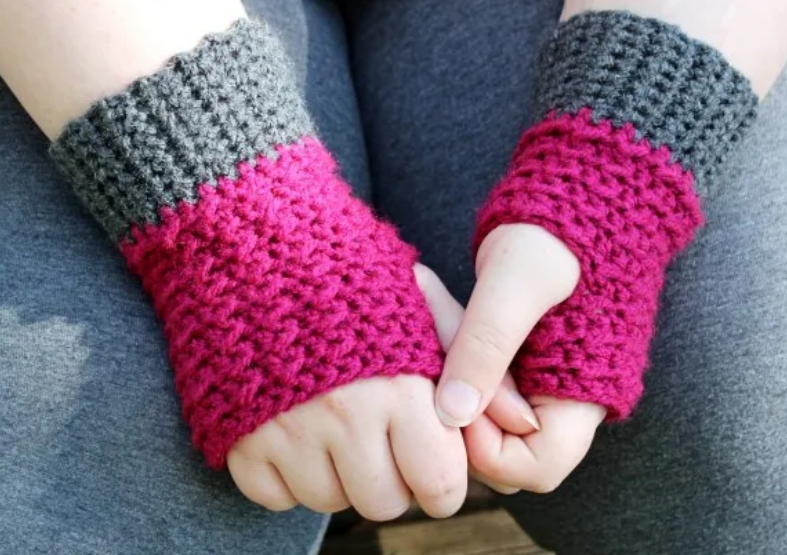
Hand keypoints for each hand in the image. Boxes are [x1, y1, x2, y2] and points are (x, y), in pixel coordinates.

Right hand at [227, 265, 467, 520]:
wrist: (260, 244)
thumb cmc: (354, 275)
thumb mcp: (422, 304)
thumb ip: (476, 364)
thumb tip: (526, 428)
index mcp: (400, 387)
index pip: (440, 485)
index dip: (442, 480)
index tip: (431, 458)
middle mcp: (345, 417)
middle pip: (384, 503)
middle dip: (393, 480)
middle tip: (382, 439)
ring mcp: (287, 431)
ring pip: (329, 502)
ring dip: (339, 476)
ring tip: (338, 426)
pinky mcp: (241, 437)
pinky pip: (275, 497)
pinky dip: (287, 476)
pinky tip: (296, 432)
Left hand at [433, 223, 604, 492]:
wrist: (578, 190)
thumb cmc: (562, 229)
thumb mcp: (521, 279)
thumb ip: (488, 342)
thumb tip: (450, 413)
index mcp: (581, 392)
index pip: (535, 467)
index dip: (487, 447)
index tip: (459, 391)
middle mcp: (559, 396)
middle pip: (497, 447)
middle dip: (457, 405)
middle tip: (438, 341)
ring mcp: (534, 378)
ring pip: (476, 411)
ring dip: (446, 370)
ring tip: (435, 306)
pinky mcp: (511, 354)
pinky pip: (471, 373)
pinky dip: (449, 347)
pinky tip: (436, 301)